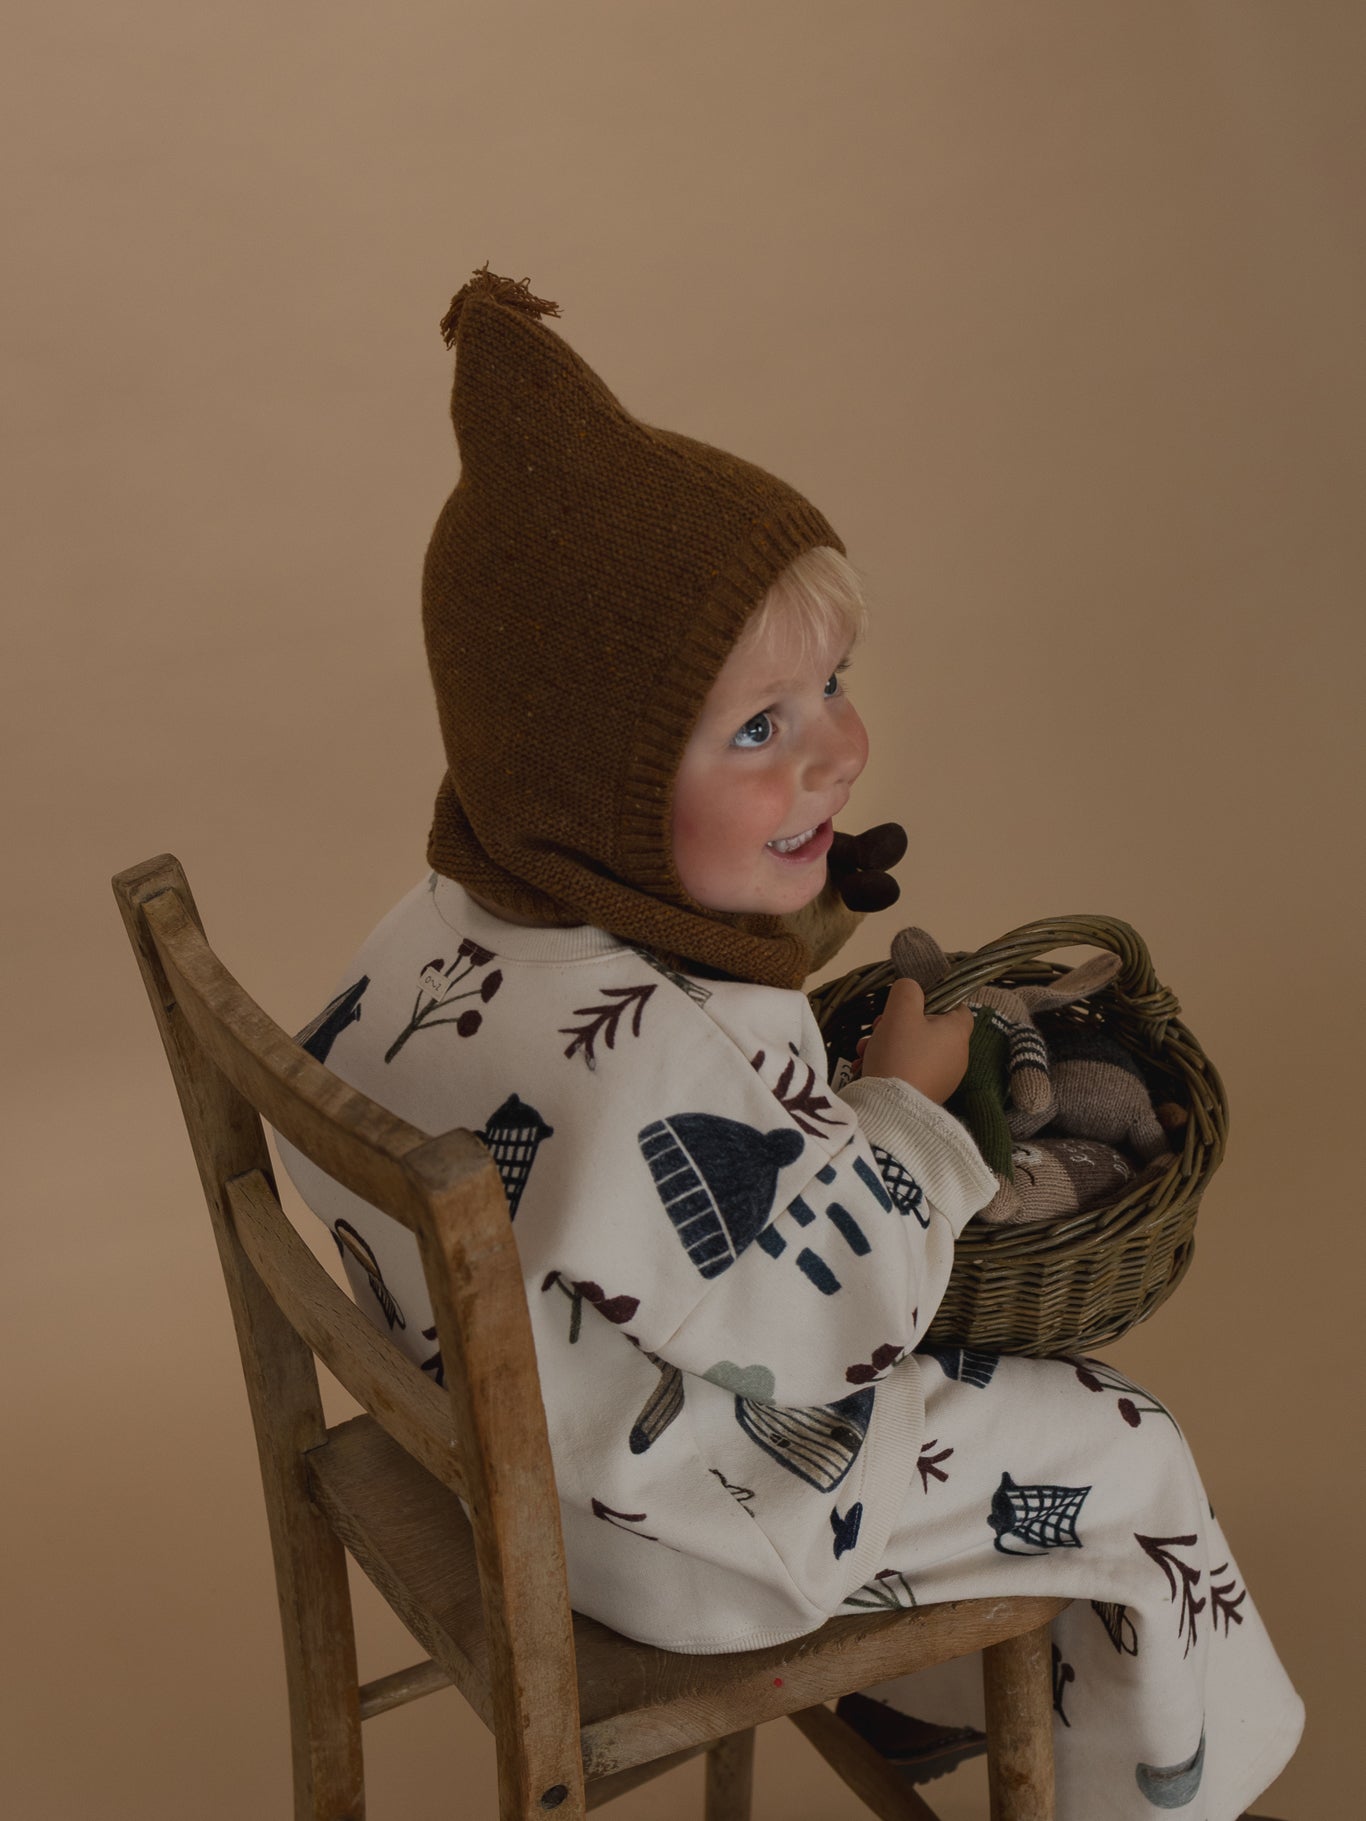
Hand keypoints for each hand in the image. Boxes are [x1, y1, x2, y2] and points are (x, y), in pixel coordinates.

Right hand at [856, 978, 972, 1104]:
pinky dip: (890, 1065)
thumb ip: (907, 991)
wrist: (892, 1108)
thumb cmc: (900, 1053)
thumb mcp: (900, 1012)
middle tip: (878, 1027)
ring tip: (864, 1050)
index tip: (909, 1004)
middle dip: (898, 1024)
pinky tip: (866, 1067)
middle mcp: (957, 1057)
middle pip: (928, 1028)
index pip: (958, 1008)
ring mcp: (943, 1079)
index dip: (934, 1000)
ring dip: (887, 1044)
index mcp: (957, 1034)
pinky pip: (909, 1070)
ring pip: (913, 1050)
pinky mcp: (927, 1094)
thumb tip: (911, 989)